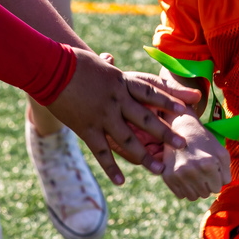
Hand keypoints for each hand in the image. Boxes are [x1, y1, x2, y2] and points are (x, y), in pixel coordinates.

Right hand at [46, 50, 200, 184]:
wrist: (50, 68)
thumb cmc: (70, 61)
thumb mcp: (93, 62)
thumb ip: (105, 65)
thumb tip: (110, 58)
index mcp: (121, 81)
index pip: (151, 91)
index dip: (170, 100)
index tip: (188, 107)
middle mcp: (117, 99)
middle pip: (146, 119)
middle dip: (166, 133)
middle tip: (183, 144)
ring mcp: (103, 115)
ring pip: (129, 140)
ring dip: (145, 156)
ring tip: (159, 169)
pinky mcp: (87, 128)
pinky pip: (102, 152)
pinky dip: (111, 167)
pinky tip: (121, 181)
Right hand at [161, 113, 231, 200]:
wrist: (181, 129)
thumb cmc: (205, 141)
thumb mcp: (222, 152)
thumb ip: (227, 173)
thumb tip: (221, 187)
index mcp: (208, 164)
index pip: (217, 188)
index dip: (215, 179)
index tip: (211, 169)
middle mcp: (192, 171)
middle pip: (205, 194)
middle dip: (206, 184)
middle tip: (202, 170)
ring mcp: (178, 174)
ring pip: (193, 197)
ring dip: (196, 188)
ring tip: (194, 174)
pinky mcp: (167, 176)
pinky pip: (181, 195)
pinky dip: (184, 188)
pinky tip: (185, 176)